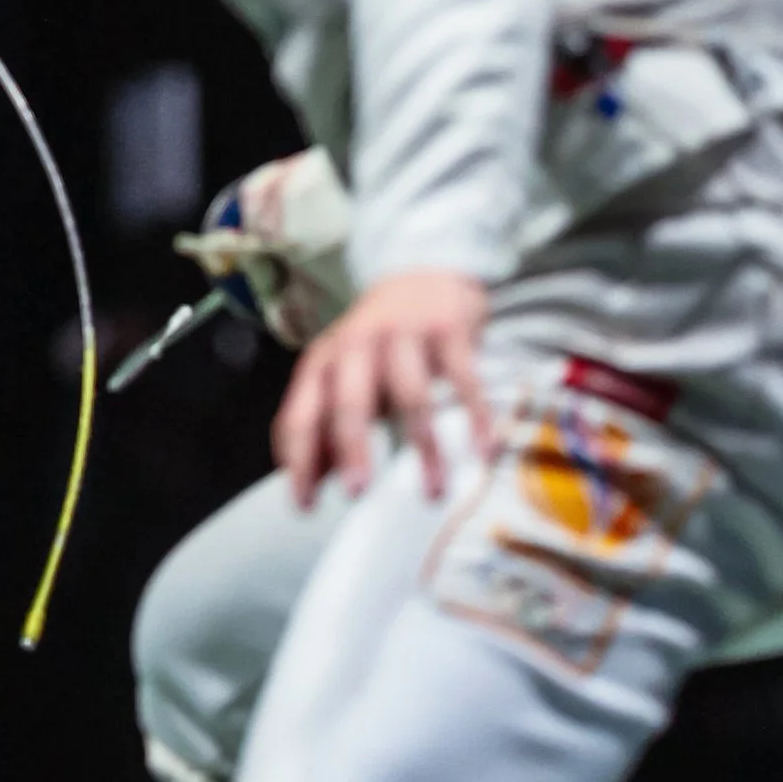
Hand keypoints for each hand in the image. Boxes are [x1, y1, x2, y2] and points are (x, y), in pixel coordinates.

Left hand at [274, 268, 494, 509]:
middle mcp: (356, 345)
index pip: (300, 415)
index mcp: (322, 363)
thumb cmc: (378, 346)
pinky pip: (463, 379)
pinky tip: (483, 451)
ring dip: (422, 447)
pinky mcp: (448, 329)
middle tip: (357, 493)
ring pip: (410, 394)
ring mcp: (403, 334)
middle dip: (352, 448)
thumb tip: (311, 485)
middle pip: (348, 400)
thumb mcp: (343, 380)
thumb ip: (326, 430)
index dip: (299, 462)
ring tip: (432, 491)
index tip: (305, 507)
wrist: (424, 274)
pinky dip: (475, 417)